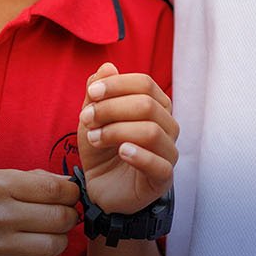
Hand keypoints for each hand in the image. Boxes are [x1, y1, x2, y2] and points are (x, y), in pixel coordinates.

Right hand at [0, 169, 82, 255]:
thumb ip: (29, 179)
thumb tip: (67, 185)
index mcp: (1, 185)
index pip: (57, 190)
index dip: (72, 194)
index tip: (69, 196)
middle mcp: (1, 215)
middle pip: (61, 219)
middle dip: (68, 217)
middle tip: (59, 217)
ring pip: (53, 247)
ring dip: (55, 242)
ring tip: (43, 236)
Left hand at [76, 64, 178, 215]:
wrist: (101, 189)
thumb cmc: (102, 150)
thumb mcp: (92, 118)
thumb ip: (96, 94)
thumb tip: (107, 67)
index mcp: (155, 107)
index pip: (144, 84)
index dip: (117, 84)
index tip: (91, 93)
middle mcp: (167, 126)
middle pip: (147, 105)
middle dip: (111, 108)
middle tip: (86, 119)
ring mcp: (168, 152)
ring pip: (152, 131)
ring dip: (116, 131)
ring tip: (94, 139)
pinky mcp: (163, 178)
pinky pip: (159, 164)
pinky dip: (138, 155)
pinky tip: (120, 152)